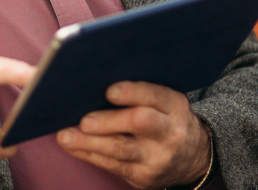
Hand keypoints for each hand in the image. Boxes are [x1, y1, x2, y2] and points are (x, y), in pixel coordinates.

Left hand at [56, 81, 211, 189]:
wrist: (192, 157)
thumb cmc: (164, 118)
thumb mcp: (164, 102)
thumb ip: (139, 92)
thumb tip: (93, 80)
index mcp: (174, 105)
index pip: (155, 95)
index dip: (132, 93)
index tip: (109, 91)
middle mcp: (169, 132)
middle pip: (139, 123)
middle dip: (109, 121)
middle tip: (84, 120)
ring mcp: (158, 157)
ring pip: (121, 149)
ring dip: (89, 142)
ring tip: (66, 136)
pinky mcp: (145, 177)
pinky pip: (113, 166)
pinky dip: (90, 154)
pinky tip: (74, 147)